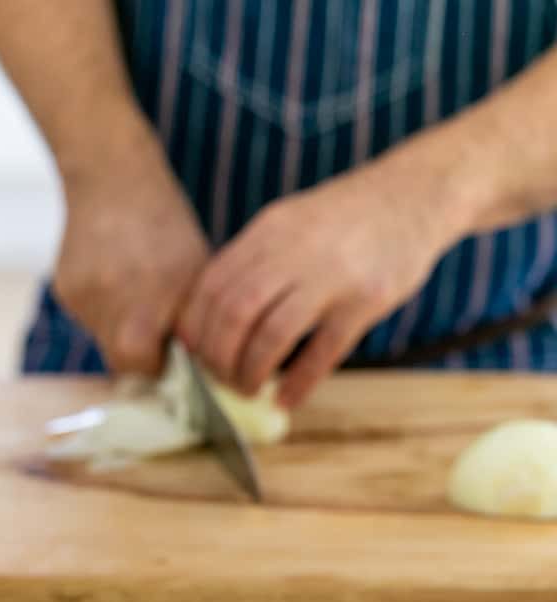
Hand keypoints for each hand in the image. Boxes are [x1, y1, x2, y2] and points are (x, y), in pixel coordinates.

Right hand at [54, 145, 208, 374]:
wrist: (112, 177)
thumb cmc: (166, 227)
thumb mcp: (195, 275)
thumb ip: (191, 324)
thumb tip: (191, 364)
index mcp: (145, 302)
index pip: (140, 365)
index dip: (157, 363)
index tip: (169, 348)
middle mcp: (108, 303)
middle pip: (119, 358)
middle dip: (139, 350)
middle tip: (156, 325)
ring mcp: (81, 298)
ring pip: (104, 337)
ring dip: (122, 325)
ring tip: (135, 287)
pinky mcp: (64, 290)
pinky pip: (89, 316)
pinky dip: (104, 307)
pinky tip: (114, 275)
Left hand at [178, 158, 458, 405]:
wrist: (413, 194)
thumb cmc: (344, 219)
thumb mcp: (289, 223)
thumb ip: (253, 261)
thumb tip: (210, 315)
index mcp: (268, 231)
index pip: (212, 286)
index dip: (197, 328)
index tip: (195, 354)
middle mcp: (294, 250)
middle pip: (234, 313)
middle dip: (219, 356)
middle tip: (220, 379)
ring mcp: (332, 275)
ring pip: (272, 335)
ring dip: (252, 372)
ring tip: (249, 389)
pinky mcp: (365, 301)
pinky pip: (323, 352)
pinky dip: (299, 383)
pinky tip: (287, 399)